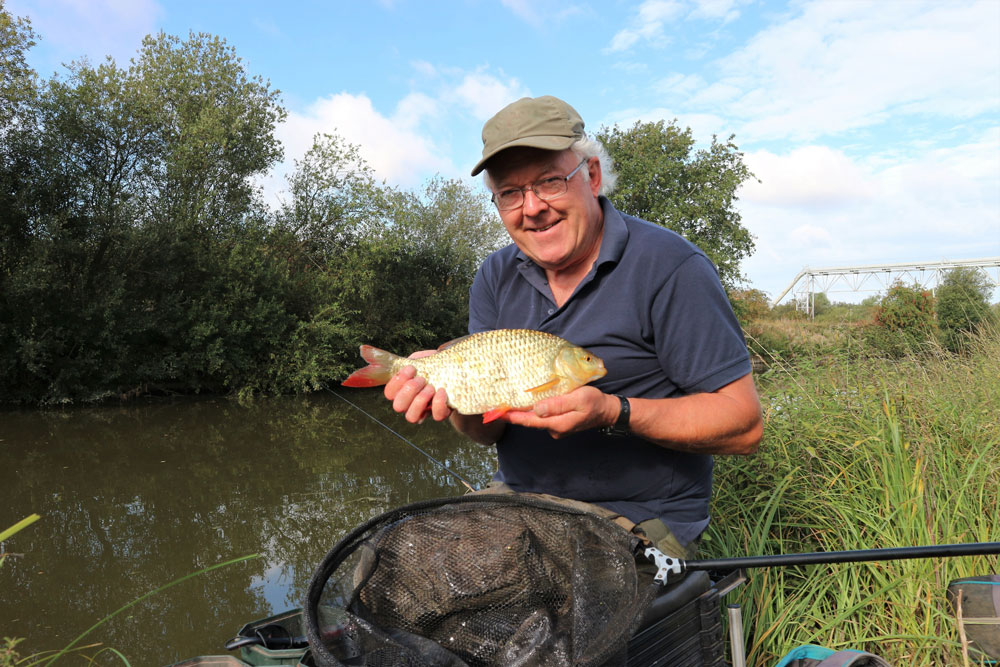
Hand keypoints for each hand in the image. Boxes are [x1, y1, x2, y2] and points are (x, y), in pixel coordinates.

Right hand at [383, 352, 452, 423]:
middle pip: (398, 406)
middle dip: (408, 390)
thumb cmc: (435, 368)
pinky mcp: (440, 414)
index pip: (389, 393)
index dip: (397, 381)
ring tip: (430, 387)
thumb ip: (415, 360)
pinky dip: (438, 403)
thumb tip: (413, 360)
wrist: (455, 376)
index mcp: (402, 390)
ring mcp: (423, 412)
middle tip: (421, 379)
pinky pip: (436, 416)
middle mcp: (409, 404)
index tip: (411, 368)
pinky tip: (442, 391)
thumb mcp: (422, 360)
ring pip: (412, 417)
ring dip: (420, 400)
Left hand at [502, 386, 617, 438]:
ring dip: (523, 411)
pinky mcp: (559, 424)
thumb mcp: (578, 399)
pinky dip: (534, 410)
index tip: (498, 412)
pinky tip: (527, 402)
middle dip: (514, 414)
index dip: (512, 417)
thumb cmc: (594, 403)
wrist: (607, 411)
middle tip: (496, 405)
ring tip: (508, 401)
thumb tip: (537, 409)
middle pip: (530, 421)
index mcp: (557, 424)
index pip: (530, 421)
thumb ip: (557, 404)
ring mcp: (556, 428)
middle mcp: (554, 429)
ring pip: (536, 419)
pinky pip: (543, 417)